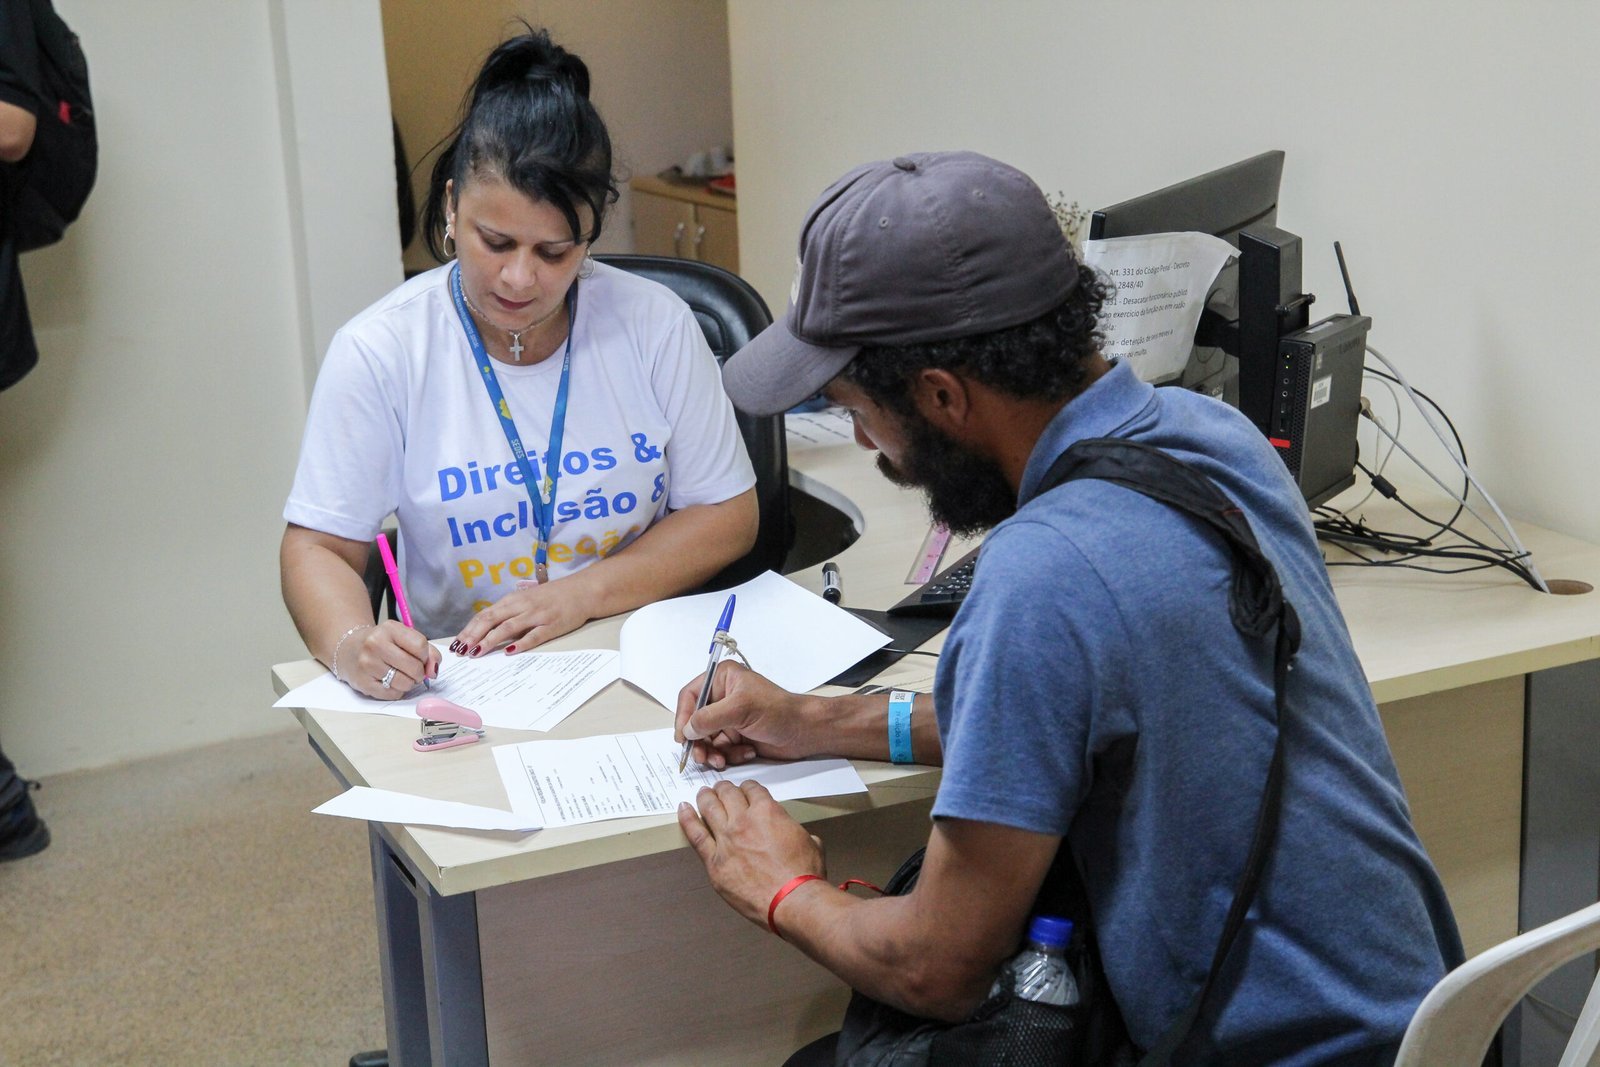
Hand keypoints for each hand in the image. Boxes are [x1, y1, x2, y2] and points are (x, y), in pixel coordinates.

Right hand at [344, 620, 439, 699]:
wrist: (348, 650)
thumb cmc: (382, 644)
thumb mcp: (403, 638)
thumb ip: (427, 651)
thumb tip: (434, 670)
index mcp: (389, 628)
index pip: (420, 645)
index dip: (425, 656)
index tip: (420, 658)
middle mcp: (375, 644)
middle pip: (414, 667)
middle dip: (419, 672)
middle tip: (413, 670)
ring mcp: (367, 664)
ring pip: (405, 683)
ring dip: (409, 683)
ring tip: (400, 675)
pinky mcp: (363, 683)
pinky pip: (393, 694)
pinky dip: (397, 691)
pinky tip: (389, 682)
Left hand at [451, 578, 590, 656]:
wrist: (582, 591)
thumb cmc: (552, 597)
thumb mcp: (527, 600)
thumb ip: (509, 613)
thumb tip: (487, 630)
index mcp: (513, 599)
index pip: (485, 614)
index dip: (469, 629)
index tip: (457, 644)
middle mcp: (522, 606)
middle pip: (491, 620)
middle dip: (473, 636)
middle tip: (461, 651)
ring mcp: (537, 616)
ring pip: (508, 628)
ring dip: (490, 640)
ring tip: (477, 653)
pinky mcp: (551, 626)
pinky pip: (533, 636)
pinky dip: (520, 644)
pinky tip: (509, 652)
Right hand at [673, 661, 814, 768]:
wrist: (804, 732)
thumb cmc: (779, 711)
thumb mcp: (741, 709)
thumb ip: (710, 718)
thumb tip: (687, 729)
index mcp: (722, 679)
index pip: (690, 696)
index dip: (683, 717)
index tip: (683, 737)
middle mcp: (723, 697)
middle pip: (695, 721)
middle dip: (698, 741)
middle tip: (700, 756)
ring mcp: (729, 718)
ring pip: (706, 739)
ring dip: (712, 752)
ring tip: (721, 760)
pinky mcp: (737, 736)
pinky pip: (720, 749)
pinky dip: (729, 755)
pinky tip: (746, 753)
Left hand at [677, 780, 824, 927]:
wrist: (792, 901)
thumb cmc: (804, 875)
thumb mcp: (811, 842)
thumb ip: (799, 833)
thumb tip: (800, 837)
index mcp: (768, 812)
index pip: (752, 789)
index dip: (748, 788)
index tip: (745, 791)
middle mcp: (744, 820)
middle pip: (727, 794)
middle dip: (724, 789)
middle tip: (721, 789)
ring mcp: (726, 840)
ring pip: (709, 808)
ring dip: (705, 797)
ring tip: (703, 793)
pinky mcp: (714, 861)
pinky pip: (696, 834)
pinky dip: (687, 819)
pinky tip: (683, 809)